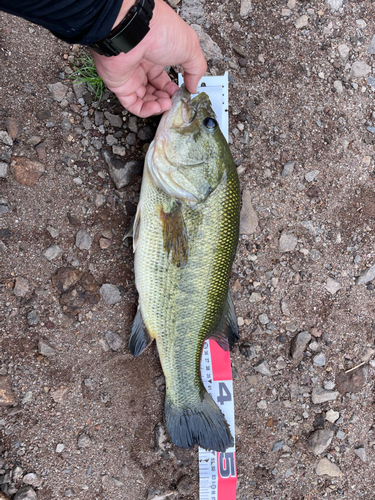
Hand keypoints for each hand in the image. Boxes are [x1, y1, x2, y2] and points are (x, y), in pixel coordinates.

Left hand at [92, 0, 206, 117]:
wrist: (134, 29)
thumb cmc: (160, 31)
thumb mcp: (190, 49)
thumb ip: (196, 70)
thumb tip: (193, 87)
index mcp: (156, 54)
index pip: (163, 78)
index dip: (172, 89)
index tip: (181, 94)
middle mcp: (141, 64)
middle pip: (153, 90)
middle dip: (165, 99)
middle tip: (173, 101)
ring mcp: (130, 75)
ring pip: (143, 99)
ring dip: (158, 106)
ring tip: (166, 105)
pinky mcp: (120, 85)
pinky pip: (132, 104)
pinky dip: (145, 110)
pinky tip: (157, 108)